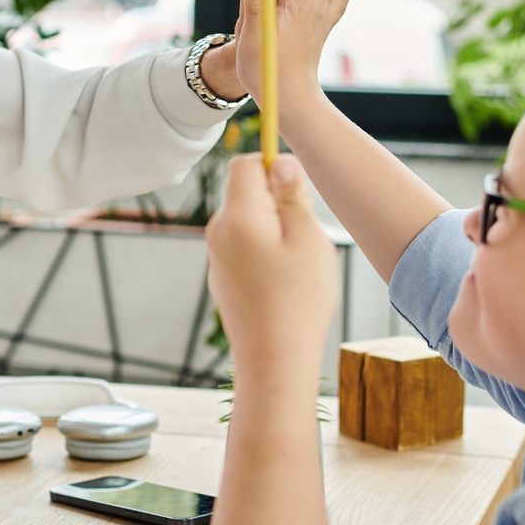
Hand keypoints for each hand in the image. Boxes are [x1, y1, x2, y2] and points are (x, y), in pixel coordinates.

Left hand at [205, 155, 339, 378]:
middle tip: (304, 235)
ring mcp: (216, 259)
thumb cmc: (296, 302)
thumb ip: (292, 195)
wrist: (273, 361)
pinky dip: (265, 255)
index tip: (297, 191)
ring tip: (296, 267)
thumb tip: (280, 163)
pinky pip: (244, 250)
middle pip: (245, 193)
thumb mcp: (307, 238)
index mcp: (236, 217)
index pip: (244, 164)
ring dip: (274, 231)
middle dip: (277, 203)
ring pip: (248, 223)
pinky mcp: (222, 280)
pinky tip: (283, 285)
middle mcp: (218, 234)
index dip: (273, 165)